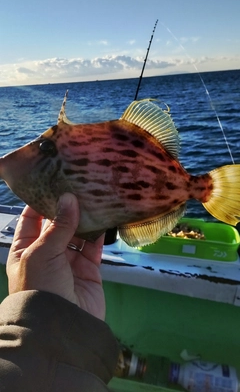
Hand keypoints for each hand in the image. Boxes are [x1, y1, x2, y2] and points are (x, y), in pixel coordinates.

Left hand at [6, 193, 104, 319]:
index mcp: (25, 249)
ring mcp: (68, 261)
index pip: (31, 219)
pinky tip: (104, 217)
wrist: (62, 326)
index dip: (40, 201)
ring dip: (84, 218)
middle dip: (66, 207)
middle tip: (78, 185)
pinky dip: (98, 233)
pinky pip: (93, 246)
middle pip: (57, 224)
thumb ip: (58, 225)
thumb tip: (69, 198)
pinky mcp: (88, 269)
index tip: (53, 181)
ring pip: (77, 233)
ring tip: (93, 197)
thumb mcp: (42, 253)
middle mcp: (46, 253)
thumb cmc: (40, 287)